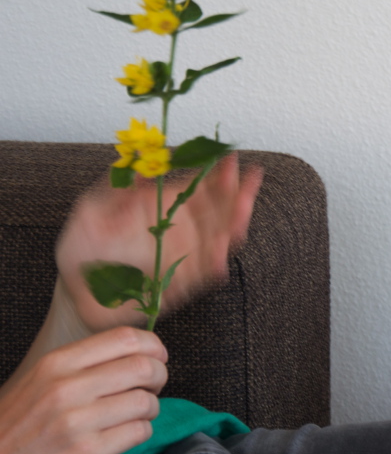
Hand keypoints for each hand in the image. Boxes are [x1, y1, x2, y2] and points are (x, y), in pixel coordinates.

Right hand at [0, 327, 166, 453]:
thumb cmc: (20, 422)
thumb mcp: (41, 380)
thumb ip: (84, 362)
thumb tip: (137, 349)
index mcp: (57, 363)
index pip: (125, 338)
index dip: (153, 345)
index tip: (159, 355)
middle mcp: (66, 389)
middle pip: (143, 367)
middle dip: (159, 376)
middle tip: (153, 386)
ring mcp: (76, 423)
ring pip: (146, 401)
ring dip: (151, 407)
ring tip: (138, 412)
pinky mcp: (87, 453)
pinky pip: (139, 431)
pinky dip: (141, 430)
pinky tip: (126, 432)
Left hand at [55, 153, 262, 331]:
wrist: (79, 294)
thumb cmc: (82, 252)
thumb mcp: (90, 210)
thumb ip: (116, 187)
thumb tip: (144, 169)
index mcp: (163, 207)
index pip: (199, 186)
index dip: (217, 172)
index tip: (229, 160)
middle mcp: (181, 229)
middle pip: (220, 208)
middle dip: (238, 192)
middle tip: (249, 180)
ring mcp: (186, 254)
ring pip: (222, 235)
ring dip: (235, 222)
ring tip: (242, 210)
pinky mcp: (184, 282)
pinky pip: (207, 271)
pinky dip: (216, 261)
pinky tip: (221, 251)